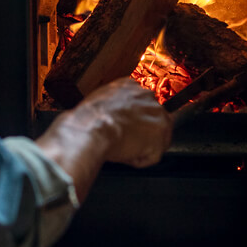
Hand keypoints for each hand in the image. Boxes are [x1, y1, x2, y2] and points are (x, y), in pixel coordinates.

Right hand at [34, 78, 172, 205]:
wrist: (90, 128)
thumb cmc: (86, 119)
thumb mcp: (97, 101)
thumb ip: (112, 105)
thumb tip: (111, 116)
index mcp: (130, 86)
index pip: (140, 104)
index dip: (133, 121)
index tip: (124, 129)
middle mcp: (147, 96)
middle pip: (152, 121)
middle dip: (141, 134)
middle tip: (122, 142)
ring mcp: (157, 114)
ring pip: (154, 138)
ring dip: (140, 148)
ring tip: (121, 148)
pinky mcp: (160, 135)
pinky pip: (152, 156)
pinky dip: (139, 160)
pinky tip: (125, 154)